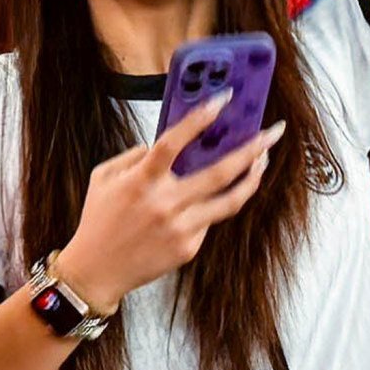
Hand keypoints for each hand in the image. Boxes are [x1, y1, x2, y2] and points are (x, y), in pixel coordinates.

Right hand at [55, 99, 282, 307]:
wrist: (95, 271)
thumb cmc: (98, 219)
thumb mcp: (103, 177)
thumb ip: (133, 156)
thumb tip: (162, 143)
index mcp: (140, 182)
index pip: (174, 142)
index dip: (199, 118)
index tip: (223, 99)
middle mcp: (165, 204)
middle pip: (220, 173)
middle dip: (252, 150)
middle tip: (273, 132)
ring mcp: (180, 229)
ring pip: (230, 201)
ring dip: (253, 178)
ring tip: (265, 161)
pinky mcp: (189, 248)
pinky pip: (210, 220)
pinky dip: (215, 204)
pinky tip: (215, 196)